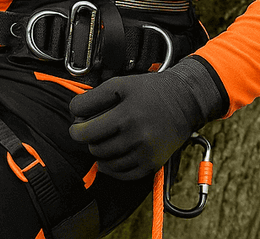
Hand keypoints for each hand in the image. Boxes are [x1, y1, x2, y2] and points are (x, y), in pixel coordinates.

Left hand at [68, 56, 225, 180]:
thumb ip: (94, 97)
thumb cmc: (149, 91)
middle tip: (91, 129)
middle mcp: (137, 135)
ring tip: (103, 139)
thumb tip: (75, 113)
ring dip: (98, 151)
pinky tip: (111, 156)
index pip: (86, 130)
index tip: (78, 122)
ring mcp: (145, 152)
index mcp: (126, 113)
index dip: (76, 125)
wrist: (184, 102)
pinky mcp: (152, 164)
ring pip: (105, 161)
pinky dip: (111, 167)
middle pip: (94, 146)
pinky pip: (122, 174)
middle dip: (87, 137)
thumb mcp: (120, 84)